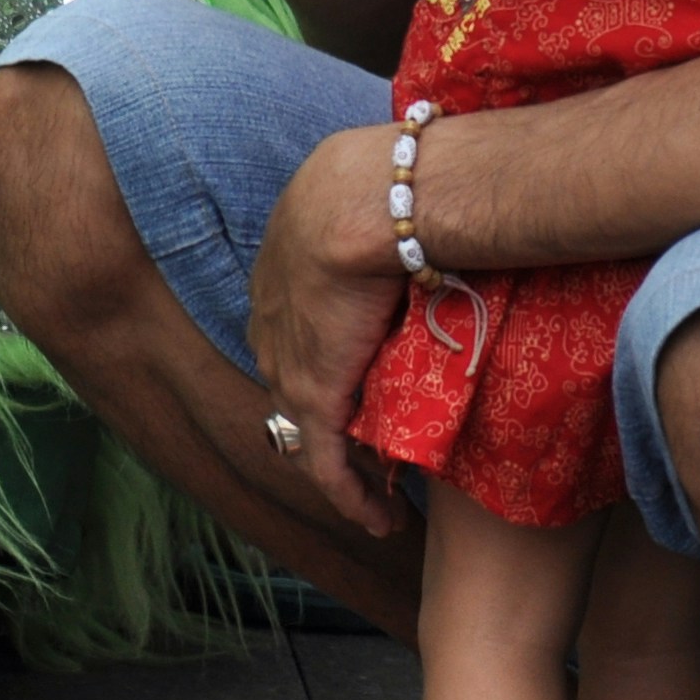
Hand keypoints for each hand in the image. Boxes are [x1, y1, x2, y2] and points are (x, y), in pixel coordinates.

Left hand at [245, 125, 418, 537]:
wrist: (370, 199)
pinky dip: (351, 495)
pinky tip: (381, 520)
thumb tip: (427, 195)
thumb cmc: (389, 179)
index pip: (297, 325)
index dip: (327, 356)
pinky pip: (327, 463)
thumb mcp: (374, 189)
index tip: (360, 382)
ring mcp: (287, 358)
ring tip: (379, 498)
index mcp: (283, 265)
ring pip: (308, 429)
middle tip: (370, 451)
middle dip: (328, 419)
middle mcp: (272, 317)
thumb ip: (387, 209)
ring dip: (343, 467)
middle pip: (292, 380)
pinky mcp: (313, 395)